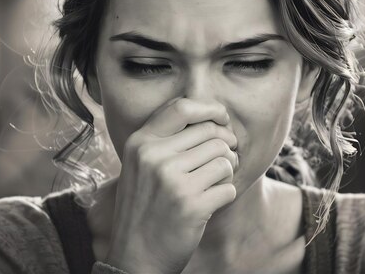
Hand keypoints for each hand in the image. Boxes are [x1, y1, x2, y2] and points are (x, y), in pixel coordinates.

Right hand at [105, 97, 238, 273]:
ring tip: (214, 183)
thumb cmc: (145, 207)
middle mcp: (154, 157)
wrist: (136, 257)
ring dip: (228, 171)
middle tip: (225, 160)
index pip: (182, 108)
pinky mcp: (191, 205)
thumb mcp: (140, 165)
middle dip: (226, 146)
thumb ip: (166, 138)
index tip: (223, 119)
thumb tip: (211, 116)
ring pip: (224, 158)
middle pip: (211, 134)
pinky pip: (228, 186)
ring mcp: (172, 181)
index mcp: (140, 142)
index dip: (210, 109)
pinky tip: (210, 203)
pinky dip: (225, 194)